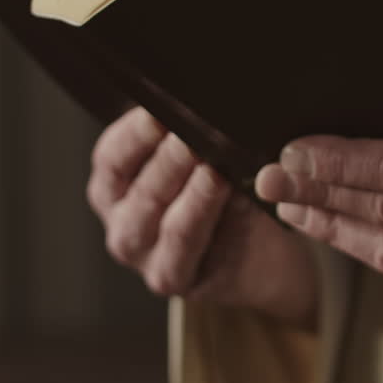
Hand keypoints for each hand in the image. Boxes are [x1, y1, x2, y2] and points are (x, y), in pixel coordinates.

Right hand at [87, 106, 317, 328]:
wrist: (269, 250)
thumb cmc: (232, 193)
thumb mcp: (212, 157)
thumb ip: (197, 135)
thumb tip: (206, 104)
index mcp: (117, 185)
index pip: (113, 155)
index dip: (135, 132)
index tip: (161, 109)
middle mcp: (122, 220)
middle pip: (137, 186)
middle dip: (167, 156)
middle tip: (193, 131)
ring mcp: (143, 255)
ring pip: (154, 216)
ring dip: (184, 185)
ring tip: (210, 162)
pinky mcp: (170, 278)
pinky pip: (182, 245)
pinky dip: (201, 213)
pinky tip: (221, 188)